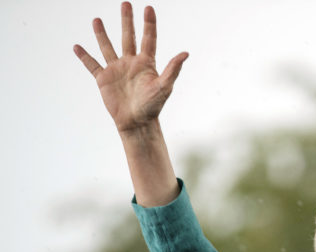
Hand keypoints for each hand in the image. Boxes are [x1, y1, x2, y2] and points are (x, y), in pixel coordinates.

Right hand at [74, 2, 187, 133]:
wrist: (137, 123)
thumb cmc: (153, 107)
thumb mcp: (164, 87)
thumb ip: (173, 69)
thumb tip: (185, 53)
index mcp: (146, 63)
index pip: (148, 38)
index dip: (149, 23)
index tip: (148, 8)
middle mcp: (131, 63)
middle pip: (128, 37)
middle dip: (127, 21)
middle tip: (125, 4)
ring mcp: (116, 70)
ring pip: (107, 47)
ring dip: (102, 34)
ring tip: (97, 19)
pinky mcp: (104, 79)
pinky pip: (92, 65)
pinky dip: (84, 56)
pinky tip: (77, 47)